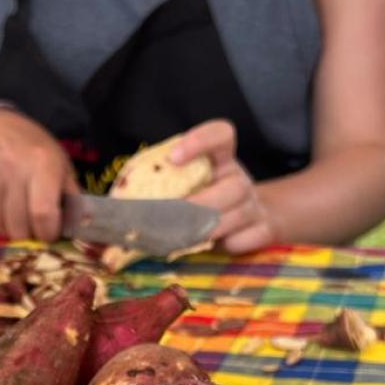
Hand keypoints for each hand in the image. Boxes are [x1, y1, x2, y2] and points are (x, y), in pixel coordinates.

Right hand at [0, 108, 77, 241]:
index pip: (43, 214)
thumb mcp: (61, 165)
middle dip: (30, 237)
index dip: (48, 234)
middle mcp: (14, 167)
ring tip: (20, 215)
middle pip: (20, 227)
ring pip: (2, 227)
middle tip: (35, 228)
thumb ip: (72, 198)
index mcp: (43, 162)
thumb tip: (84, 227)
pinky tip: (4, 206)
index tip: (51, 234)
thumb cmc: (33, 150)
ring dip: (13, 230)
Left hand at [171, 120, 277, 253]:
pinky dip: (225, 246)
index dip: (200, 141)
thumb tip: (120, 202)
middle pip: (233, 185)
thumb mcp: (190, 186)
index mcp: (222, 159)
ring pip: (235, 217)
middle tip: (168, 220)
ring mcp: (255, 206)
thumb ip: (167, 185)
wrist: (254, 221)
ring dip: (203, 231)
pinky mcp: (264, 231)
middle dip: (198, 206)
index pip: (221, 135)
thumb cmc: (207, 201)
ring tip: (177, 240)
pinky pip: (244, 240)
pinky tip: (209, 250)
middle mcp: (241, 179)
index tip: (173, 158)